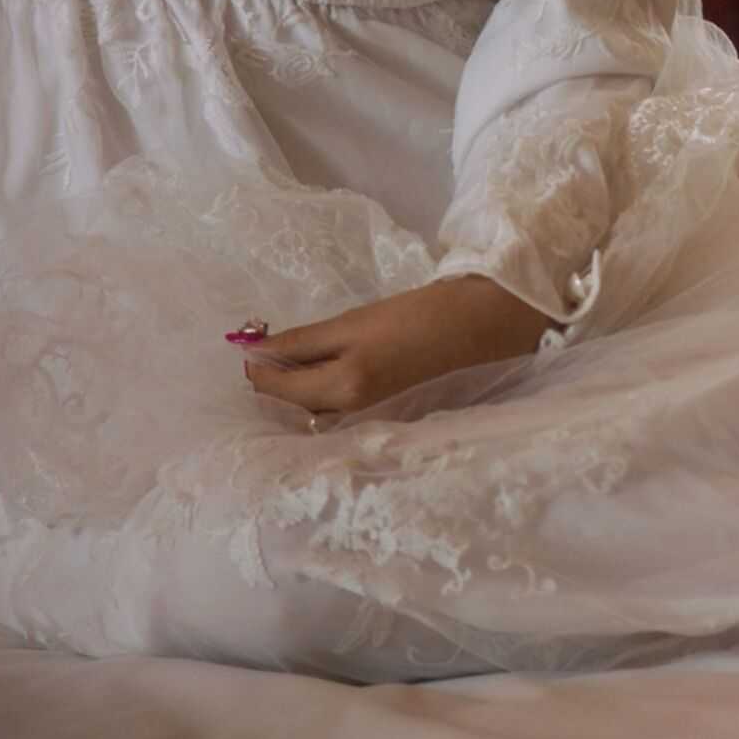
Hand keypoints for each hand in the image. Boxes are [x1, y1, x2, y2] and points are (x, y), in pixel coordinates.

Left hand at [237, 275, 557, 419]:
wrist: (486, 327)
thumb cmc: (421, 316)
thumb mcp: (355, 322)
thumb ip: (302, 340)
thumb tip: (252, 352)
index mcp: (339, 391)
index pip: (272, 386)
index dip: (258, 360)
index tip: (257, 334)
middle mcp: (348, 419)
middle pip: (290, 402)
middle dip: (279, 374)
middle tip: (285, 338)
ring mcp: (366, 422)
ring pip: (313, 407)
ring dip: (303, 382)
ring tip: (313, 349)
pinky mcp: (383, 417)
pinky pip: (337, 408)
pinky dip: (327, 388)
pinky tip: (340, 364)